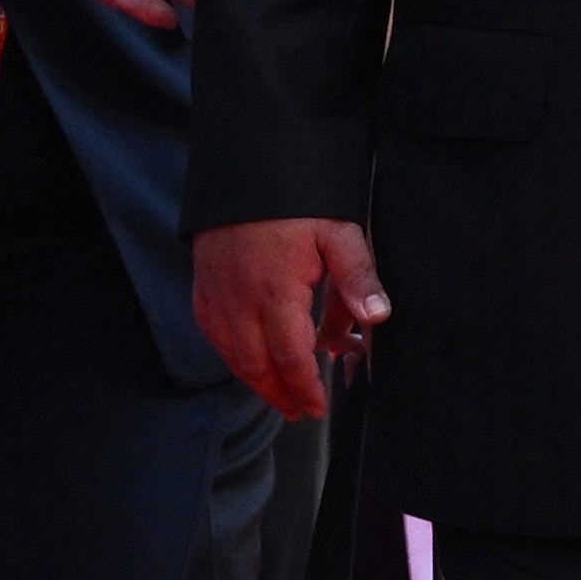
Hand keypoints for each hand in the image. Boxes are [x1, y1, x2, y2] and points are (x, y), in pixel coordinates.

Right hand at [194, 215, 387, 418]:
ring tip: (280, 395)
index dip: (304, 388)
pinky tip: (250, 359)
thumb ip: (357, 277)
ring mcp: (216, 295)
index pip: (290, 357)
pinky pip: (214, 334)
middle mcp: (239, 301)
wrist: (245, 167)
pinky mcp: (203, 286)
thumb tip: (377, 317)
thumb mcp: (338, 231)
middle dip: (279, 394)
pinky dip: (232, 355)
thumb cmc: (295, 199)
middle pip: (256, 366)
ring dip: (256, 380)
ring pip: (232, 355)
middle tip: (300, 411)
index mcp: (276, 292)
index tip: (316, 408)